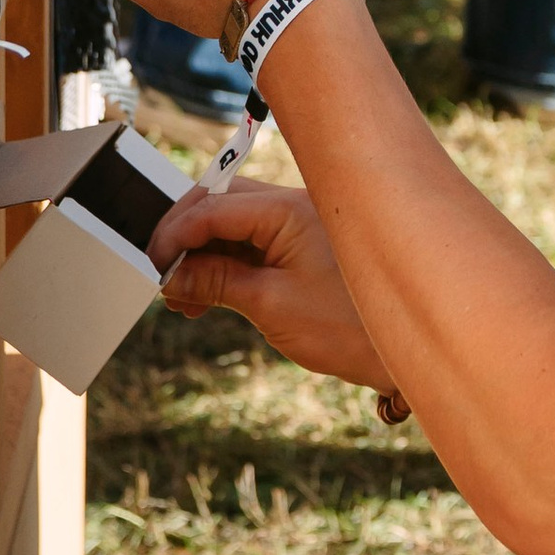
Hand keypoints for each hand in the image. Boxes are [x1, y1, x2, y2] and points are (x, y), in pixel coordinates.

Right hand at [149, 177, 392, 388]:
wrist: (404, 349)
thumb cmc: (350, 327)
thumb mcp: (271, 306)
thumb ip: (217, 283)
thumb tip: (171, 274)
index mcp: (289, 209)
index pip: (214, 205)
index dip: (174, 234)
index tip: (150, 264)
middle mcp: (295, 206)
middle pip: (221, 204)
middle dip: (186, 239)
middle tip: (161, 277)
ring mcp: (300, 225)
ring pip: (234, 225)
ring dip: (203, 256)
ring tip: (181, 298)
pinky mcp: (302, 246)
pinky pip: (252, 244)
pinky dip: (226, 267)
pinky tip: (206, 297)